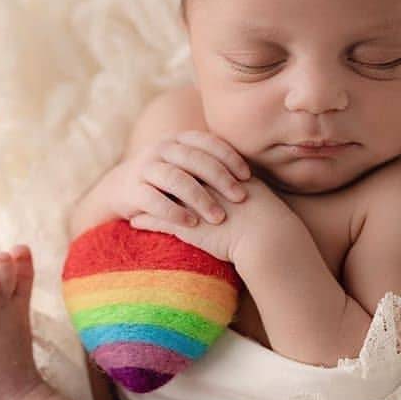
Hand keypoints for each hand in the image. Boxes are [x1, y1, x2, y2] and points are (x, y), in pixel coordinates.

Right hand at [111, 129, 253, 230]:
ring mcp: (145, 168)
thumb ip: (210, 162)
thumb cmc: (167, 178)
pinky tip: (191, 224)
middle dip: (220, 178)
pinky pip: (154, 200)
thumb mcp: (187, 164)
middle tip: (240, 197)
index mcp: (178, 139)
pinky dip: (174, 212)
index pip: (208, 142)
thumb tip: (253, 173)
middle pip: (194, 159)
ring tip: (219, 217)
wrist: (120, 188)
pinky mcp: (132, 190)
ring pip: (176, 179)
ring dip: (200, 198)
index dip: (229, 157)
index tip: (248, 176)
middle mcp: (161, 149)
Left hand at [128, 172, 293, 262]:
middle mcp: (201, 185)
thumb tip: (239, 177)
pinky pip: (158, 221)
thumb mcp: (253, 190)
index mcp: (216, 172)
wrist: (267, 236)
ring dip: (145, 198)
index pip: (188, 163)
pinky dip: (145, 220)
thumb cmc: (267, 217)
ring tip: (132, 200)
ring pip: (159, 197)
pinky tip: (134, 222)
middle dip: (155, 176)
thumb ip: (240, 181)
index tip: (164, 164)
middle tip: (142, 177)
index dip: (175, 164)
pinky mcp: (186, 226)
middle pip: (170, 175)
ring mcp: (191, 205)